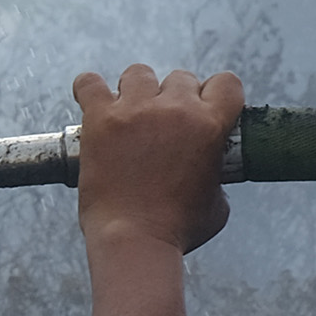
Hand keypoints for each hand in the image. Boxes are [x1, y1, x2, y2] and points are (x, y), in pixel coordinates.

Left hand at [74, 63, 242, 253]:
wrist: (134, 241)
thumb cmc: (177, 230)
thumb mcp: (217, 204)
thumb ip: (216, 176)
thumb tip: (210, 174)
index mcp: (210, 124)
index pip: (226, 83)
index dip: (215, 94)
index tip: (204, 107)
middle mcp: (175, 109)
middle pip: (180, 78)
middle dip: (174, 98)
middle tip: (163, 125)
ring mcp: (136, 110)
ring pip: (139, 74)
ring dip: (137, 91)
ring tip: (131, 115)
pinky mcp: (101, 118)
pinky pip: (89, 83)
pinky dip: (89, 88)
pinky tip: (92, 100)